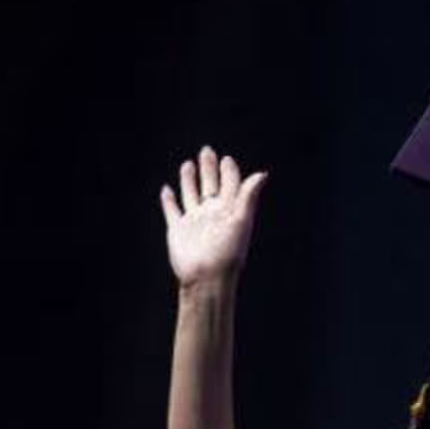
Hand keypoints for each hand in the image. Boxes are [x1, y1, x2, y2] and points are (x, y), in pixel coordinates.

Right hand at [160, 146, 267, 289]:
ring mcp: (194, 221)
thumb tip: (262, 174)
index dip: (229, 172)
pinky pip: (172, 211)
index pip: (231, 185)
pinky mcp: (178, 230)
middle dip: (209, 168)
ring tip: (188, 164)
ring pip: (191, 194)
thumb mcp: (241, 221)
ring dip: (189, 180)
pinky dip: (168, 200)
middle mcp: (212, 214)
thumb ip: (248, 196)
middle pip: (210, 185)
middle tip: (207, 150)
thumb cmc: (228, 253)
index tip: (227, 159)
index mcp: (229, 210)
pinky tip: (167, 190)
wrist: (207, 278)